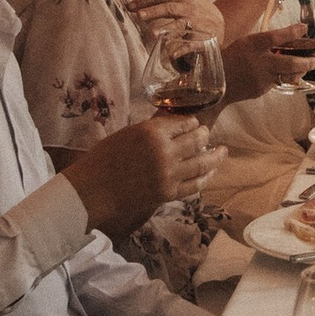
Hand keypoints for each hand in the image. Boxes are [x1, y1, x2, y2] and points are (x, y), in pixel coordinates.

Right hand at [65, 111, 222, 242]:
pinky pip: (195, 184)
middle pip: (198, 139)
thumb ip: (151, 129)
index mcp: (151, 131)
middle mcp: (164, 151)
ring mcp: (169, 174)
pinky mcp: (168, 193)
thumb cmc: (102, 160)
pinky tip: (211, 172)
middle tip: (207, 134)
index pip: (183, 122)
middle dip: (204, 135)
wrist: (91, 192)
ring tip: (223, 151)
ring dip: (215, 155)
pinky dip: (206, 177)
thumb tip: (170, 122)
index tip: (194, 122)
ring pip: (202, 162)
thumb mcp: (127, 134)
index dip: (191, 122)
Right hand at [219, 28, 314, 101]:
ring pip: (288, 76)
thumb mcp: (245, 43)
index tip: (304, 28)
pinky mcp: (261, 90)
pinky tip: (289, 75)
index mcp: (252, 45)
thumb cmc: (229, 58)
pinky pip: (277, 83)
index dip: (292, 32)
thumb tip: (284, 38)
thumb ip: (263, 42)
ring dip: (299, 72)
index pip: (276, 37)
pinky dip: (284, 78)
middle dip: (306, 62)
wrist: (215, 82)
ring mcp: (261, 78)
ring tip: (306, 68)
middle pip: (289, 62)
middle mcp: (258, 61)